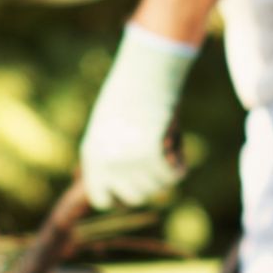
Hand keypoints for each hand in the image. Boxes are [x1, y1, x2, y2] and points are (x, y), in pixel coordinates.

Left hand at [79, 25, 197, 209]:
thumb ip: (115, 162)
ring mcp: (128, 161)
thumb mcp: (111, 130)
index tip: (135, 183)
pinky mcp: (151, 154)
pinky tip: (177, 144)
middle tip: (158, 162)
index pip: (101, 199)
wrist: (144, 73)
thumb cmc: (130, 97)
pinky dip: (180, 164)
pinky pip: (175, 175)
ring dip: (167, 170)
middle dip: (149, 184)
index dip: (120, 195)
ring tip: (166, 145)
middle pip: (134, 197)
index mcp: (92, 156)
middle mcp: (106, 163)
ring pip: (158, 187)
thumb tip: (129, 193)